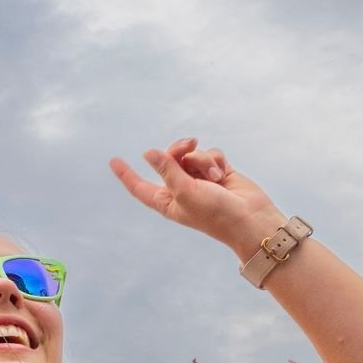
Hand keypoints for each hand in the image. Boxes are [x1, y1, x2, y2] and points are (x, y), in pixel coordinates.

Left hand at [109, 138, 285, 258]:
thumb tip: (148, 153)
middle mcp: (180, 189)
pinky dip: (215, 160)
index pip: (140, 187)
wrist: (248, 218)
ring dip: (202, 160)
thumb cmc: (214, 213)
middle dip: (178, 150)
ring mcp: (199, 180)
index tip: (113, 160)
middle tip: (188, 145)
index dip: (127, 174)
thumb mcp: (185, 191)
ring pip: (191, 155)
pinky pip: (209, 154)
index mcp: (166, 201)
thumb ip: (167, 169)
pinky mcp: (216, 171)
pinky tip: (223, 173)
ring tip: (214, 176)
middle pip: (168, 160)